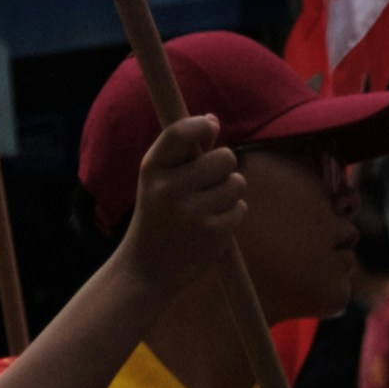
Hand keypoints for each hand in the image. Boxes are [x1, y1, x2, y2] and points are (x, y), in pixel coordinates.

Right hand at [124, 113, 248, 293]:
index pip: (179, 133)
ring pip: (237, 182)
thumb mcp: (157, 180)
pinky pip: (240, 208)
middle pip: (224, 157)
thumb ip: (183, 151)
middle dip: (225, 165)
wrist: (148, 268)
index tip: (210, 125)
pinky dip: (233, 213)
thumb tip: (212, 119)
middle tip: (211, 179)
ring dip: (231, 190)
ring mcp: (192, 213)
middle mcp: (170, 189)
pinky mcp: (212, 234)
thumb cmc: (157, 215)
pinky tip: (215, 223)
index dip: (200, 125)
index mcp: (153, 169)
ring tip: (211, 203)